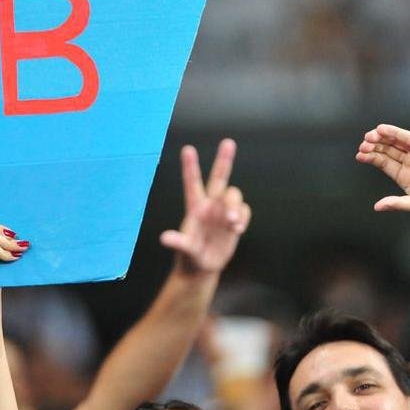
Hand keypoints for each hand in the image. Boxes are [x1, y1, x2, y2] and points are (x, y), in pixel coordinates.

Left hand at [160, 139, 250, 275]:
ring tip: (232, 224)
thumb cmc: (190, 256)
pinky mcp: (235, 220)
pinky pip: (244, 210)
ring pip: (234, 195)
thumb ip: (178, 243)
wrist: (204, 267)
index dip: (190, 166)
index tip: (187, 149)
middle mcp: (210, 205)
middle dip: (224, 160)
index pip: (192, 183)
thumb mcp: (184, 250)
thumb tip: (165, 238)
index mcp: (194, 207)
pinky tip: (237, 229)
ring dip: (235, 206)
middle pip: (219, 178)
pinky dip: (243, 216)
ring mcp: (223, 211)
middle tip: (228, 142)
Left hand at [354, 124, 409, 214]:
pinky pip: (409, 137)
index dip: (371, 157)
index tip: (360, 154)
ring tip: (370, 136)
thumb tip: (377, 207)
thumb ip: (397, 204)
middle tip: (364, 143)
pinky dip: (396, 132)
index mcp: (405, 177)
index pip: (384, 163)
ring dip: (383, 137)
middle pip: (387, 150)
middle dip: (374, 146)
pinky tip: (383, 129)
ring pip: (396, 142)